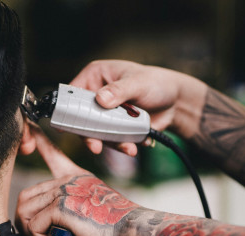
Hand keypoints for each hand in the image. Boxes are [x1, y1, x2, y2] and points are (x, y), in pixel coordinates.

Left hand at [15, 125, 141, 235]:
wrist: (134, 232)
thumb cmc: (117, 228)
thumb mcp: (93, 208)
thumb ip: (73, 207)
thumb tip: (53, 221)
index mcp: (77, 178)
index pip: (53, 155)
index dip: (39, 142)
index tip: (29, 126)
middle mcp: (68, 181)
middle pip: (26, 197)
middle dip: (27, 221)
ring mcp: (64, 191)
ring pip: (25, 211)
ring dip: (32, 232)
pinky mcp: (60, 207)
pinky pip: (33, 226)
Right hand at [70, 60, 206, 154]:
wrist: (175, 103)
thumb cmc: (155, 83)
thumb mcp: (138, 82)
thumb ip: (119, 91)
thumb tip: (100, 99)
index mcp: (95, 78)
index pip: (73, 94)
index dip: (69, 110)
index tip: (71, 126)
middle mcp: (96, 97)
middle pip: (82, 119)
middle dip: (90, 135)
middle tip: (96, 146)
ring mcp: (105, 116)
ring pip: (97, 134)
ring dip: (111, 143)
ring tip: (129, 148)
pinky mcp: (115, 129)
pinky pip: (112, 141)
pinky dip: (123, 146)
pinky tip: (137, 145)